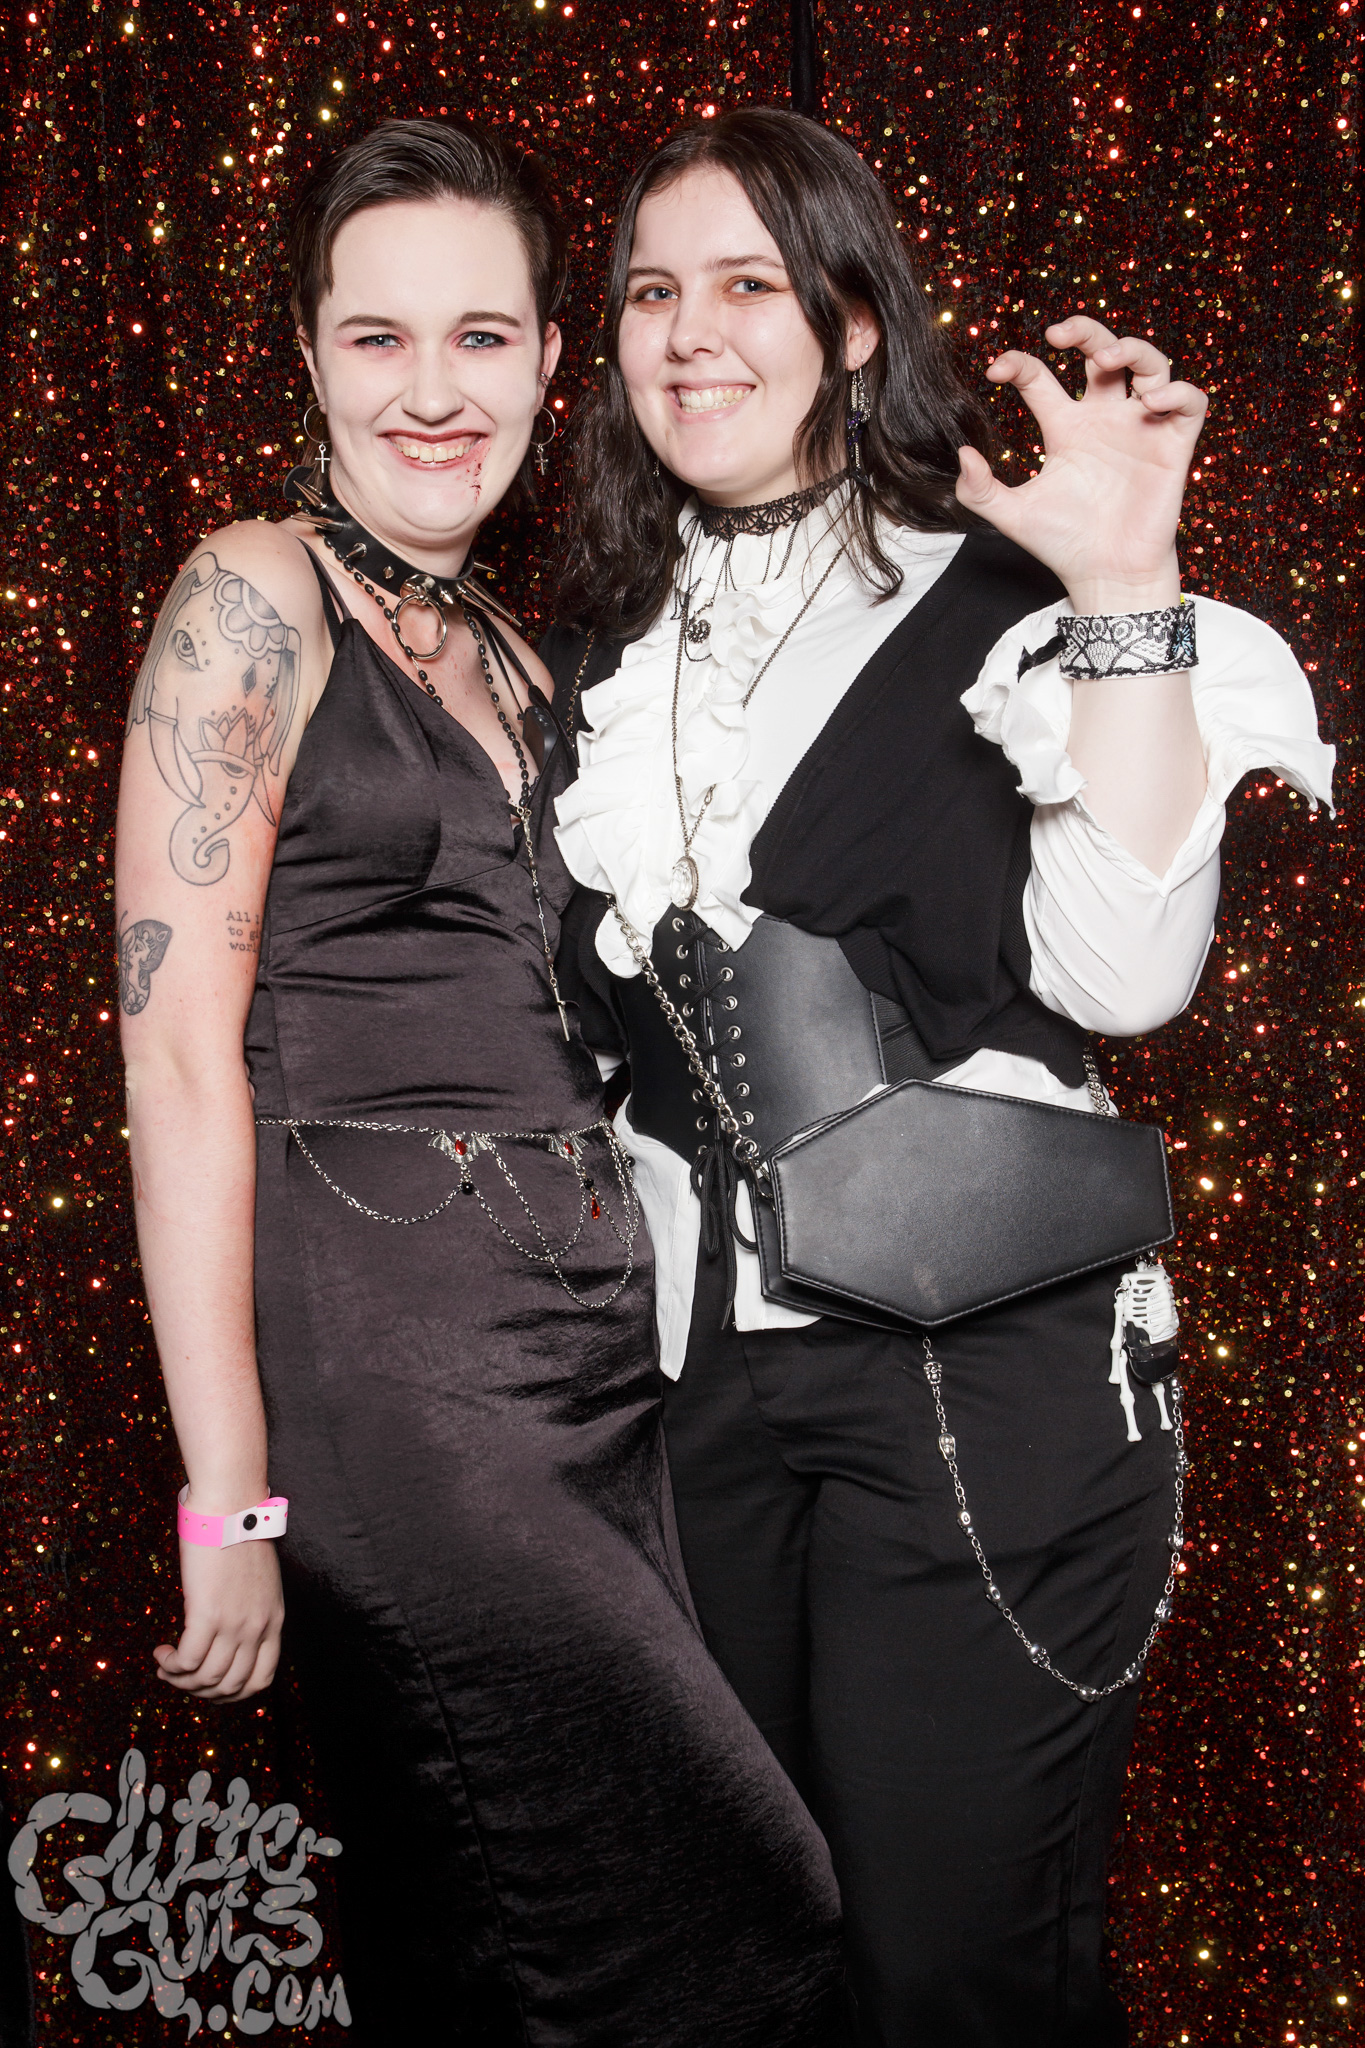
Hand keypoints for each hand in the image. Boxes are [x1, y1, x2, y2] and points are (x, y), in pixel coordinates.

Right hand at [154, 1538, 283, 1702]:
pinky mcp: (208, 1614)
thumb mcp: (260, 1582)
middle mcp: (258, 1628)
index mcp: (274, 1620)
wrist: (230, 1507)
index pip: (261, 1680)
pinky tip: (161, 1653)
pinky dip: (171, 1665)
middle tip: (181, 1678)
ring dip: (180, 1680)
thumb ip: (250, 1611)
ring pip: (206, 1678)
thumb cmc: (239, 1536)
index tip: (210, 1686)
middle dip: (201, 1692)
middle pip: (230, 1686)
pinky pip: (187, 1661)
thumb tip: (227, 1636)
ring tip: (166, 1666)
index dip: (232, 1694)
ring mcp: (235, 1623)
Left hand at [955, 317, 1207, 614]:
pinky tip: (1151, 399)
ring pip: (1149, 365)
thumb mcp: (1012, 515)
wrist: (1106, 577)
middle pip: (1102, 353)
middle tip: (1059, 334)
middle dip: (1085, 331)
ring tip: (1109, 358)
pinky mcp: (1173, 446)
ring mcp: (1140, 428)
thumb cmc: (1064, 545)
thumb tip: (963, 453)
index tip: (996, 370)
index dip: (1019, 364)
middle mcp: (1104, 420)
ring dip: (1133, 349)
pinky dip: (1177, 391)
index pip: (1041, 379)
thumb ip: (980, 489)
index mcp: (1065, 429)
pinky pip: (1189, 403)